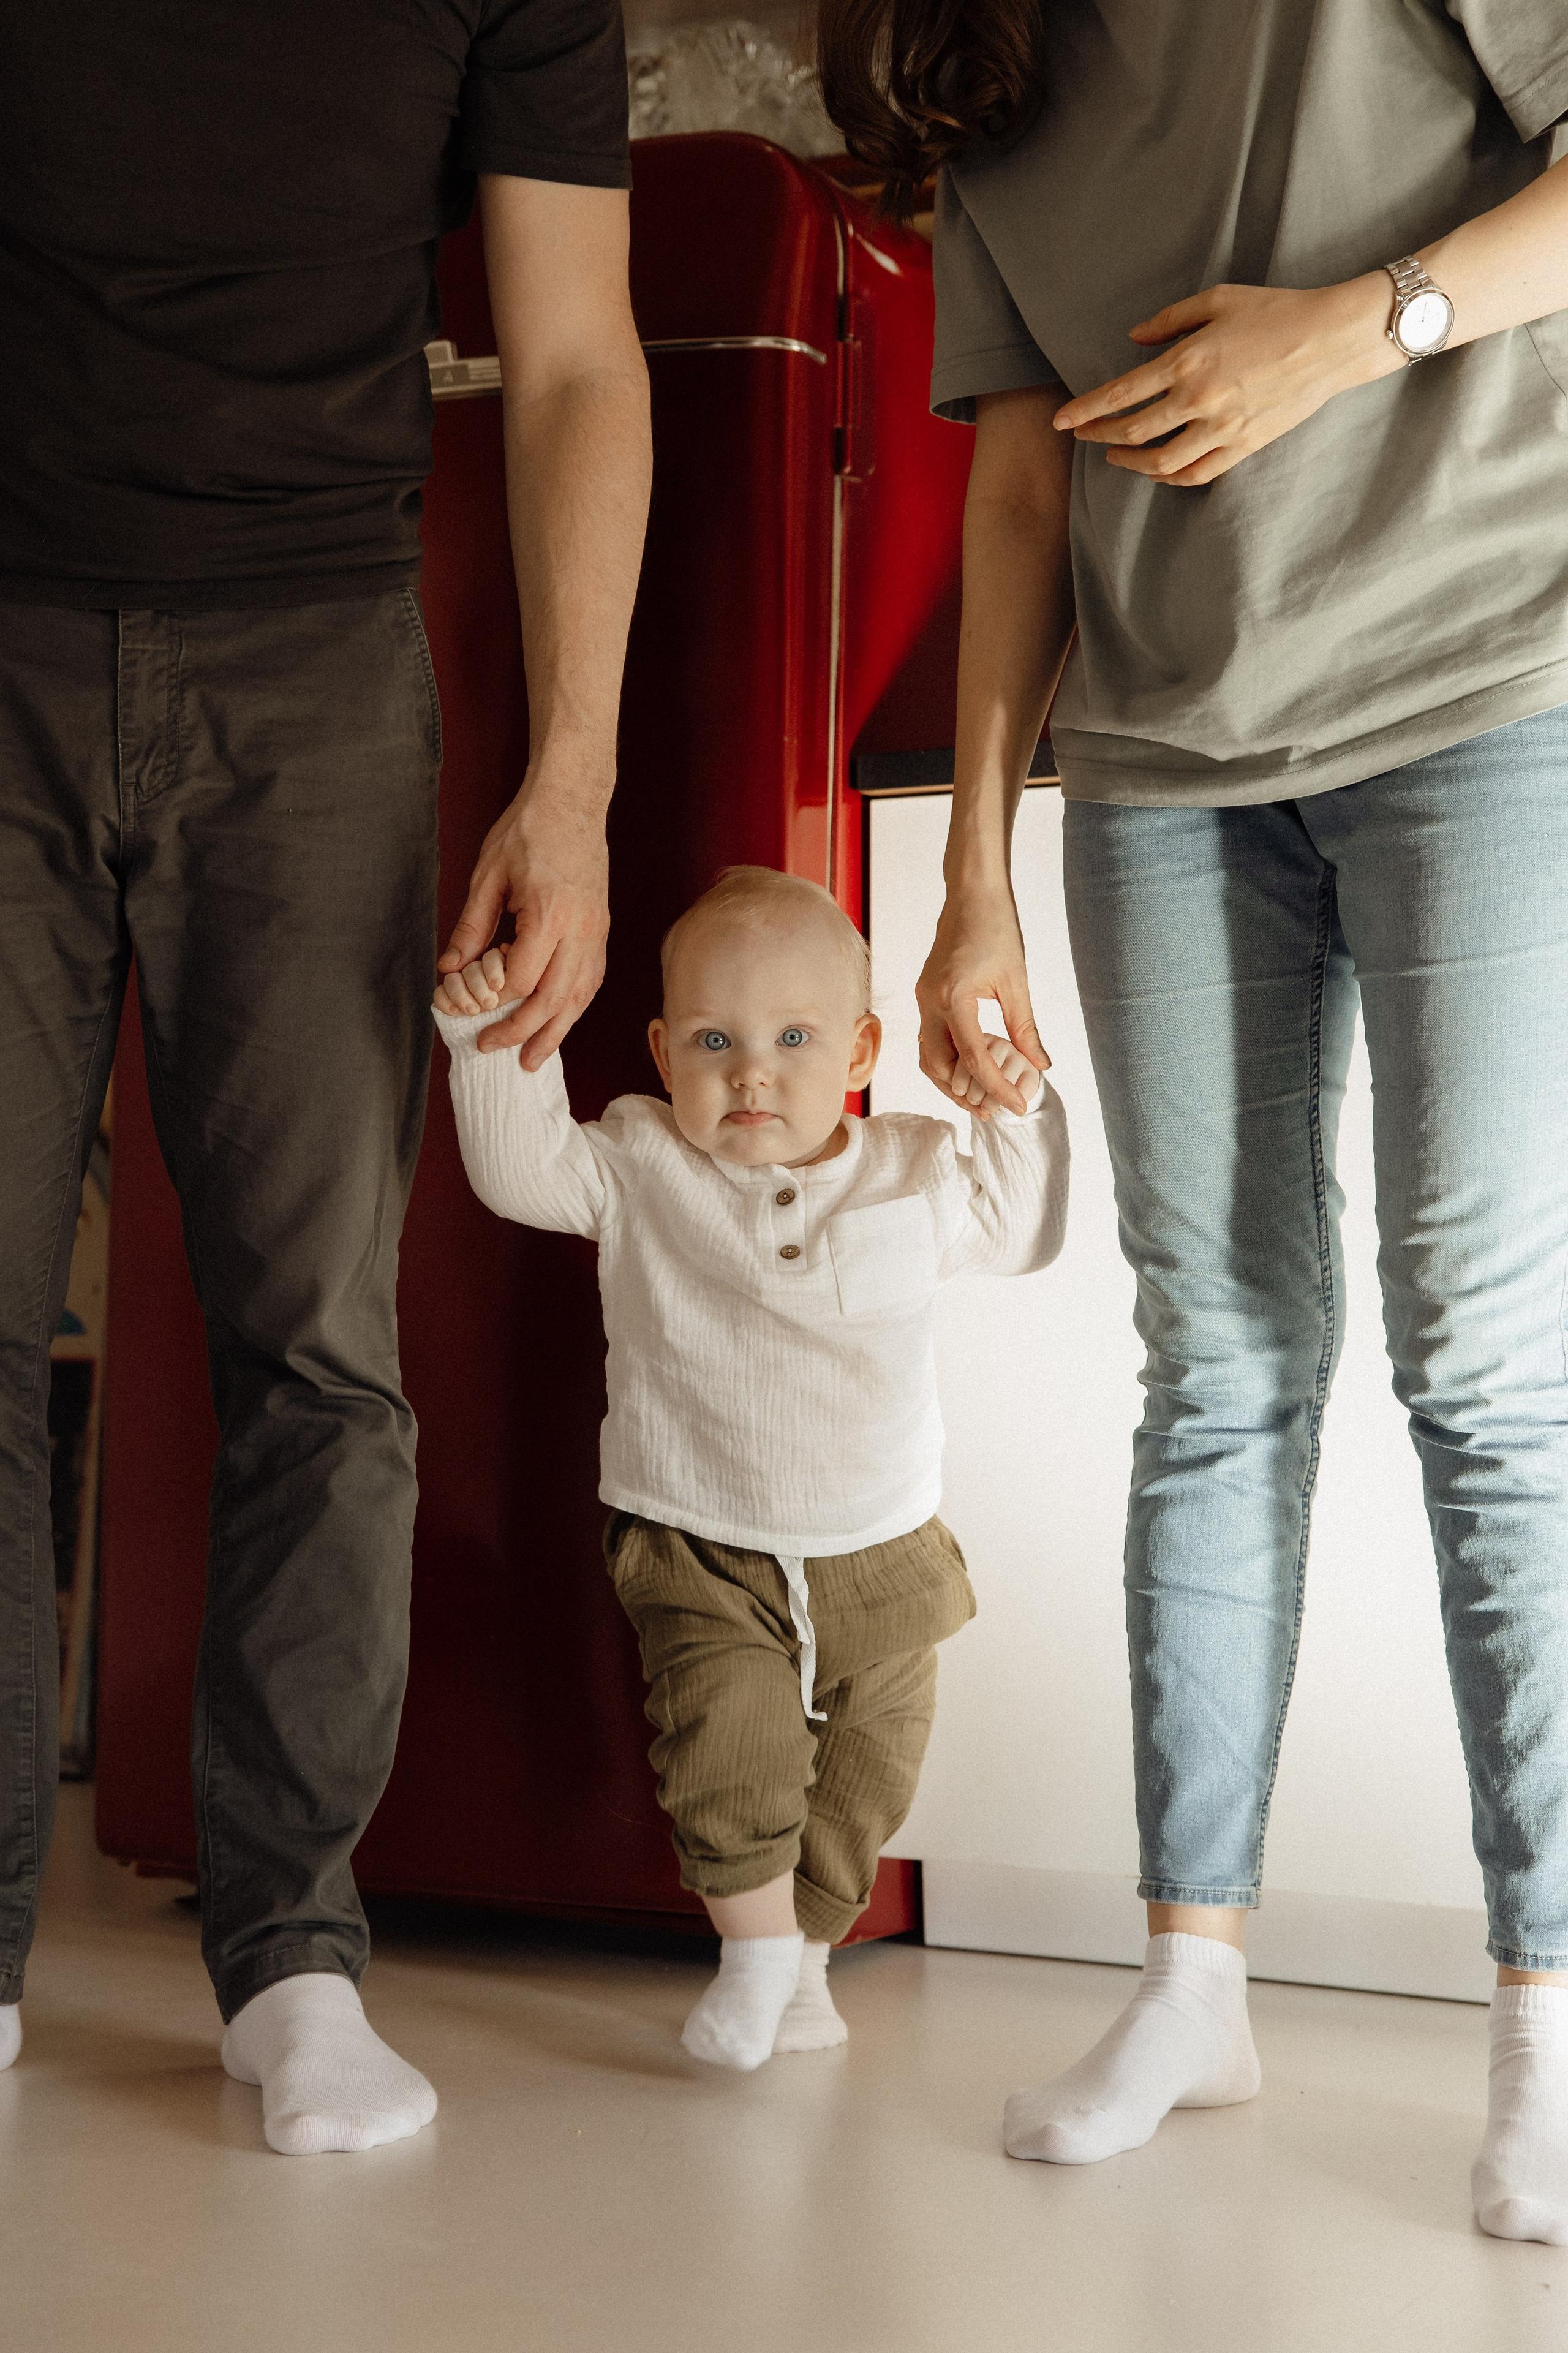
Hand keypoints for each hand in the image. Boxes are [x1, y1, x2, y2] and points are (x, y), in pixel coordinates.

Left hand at [438, 775, 609, 1062]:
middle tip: (495, 1050)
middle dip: (524, 1032)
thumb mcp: (488, 874)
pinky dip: (575, 1005)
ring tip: (533, 1058)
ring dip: (556, 1031)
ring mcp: (597, 931)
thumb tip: (450, 969)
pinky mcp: (602, 929)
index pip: (520, 978)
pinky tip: (559, 1020)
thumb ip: (472, 926)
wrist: (572, 799)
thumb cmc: (528, 830)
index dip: (493, 1001)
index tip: (470, 1012)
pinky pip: (592, 979)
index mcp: (549, 914)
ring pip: (580, 996)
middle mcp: (580, 929)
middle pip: (554, 999)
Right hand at [916, 883, 1047, 1118]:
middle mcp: (930, 1002)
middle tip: (995, 1111)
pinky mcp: (925, 996)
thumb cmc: (996, 928)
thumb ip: (1025, 1027)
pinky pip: (929, 1039)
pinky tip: (970, 1070)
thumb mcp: (1016, 981)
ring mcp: (923, 999)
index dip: (996, 1087)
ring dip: (952, 1081)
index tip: (1017, 1106)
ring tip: (982, 1098)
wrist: (971, 894)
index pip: (973, 1058)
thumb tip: (1041, 1066)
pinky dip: (947, 1061)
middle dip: (965, 1093)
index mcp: (954, 997)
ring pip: (928, 1056)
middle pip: (939, 1066)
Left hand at [1055, 273, 1397, 487]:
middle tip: (1084, 435)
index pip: (1121, 394)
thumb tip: (1133, 338)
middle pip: (1132, 432)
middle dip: (1100, 436)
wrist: (1332, 339)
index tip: (1061, 421)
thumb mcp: (1219, 299)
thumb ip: (1170, 319)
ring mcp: (1222, 428)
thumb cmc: (1276, 311)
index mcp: (1188, 360)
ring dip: (1130, 463)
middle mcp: (1199, 400)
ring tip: (1115, 457)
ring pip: (1160, 462)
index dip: (1085, 410)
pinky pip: (1195, 474)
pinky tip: (1156, 470)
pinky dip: (1168, 477)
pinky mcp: (1243, 446)